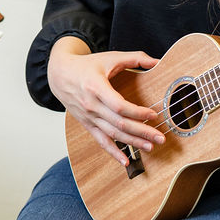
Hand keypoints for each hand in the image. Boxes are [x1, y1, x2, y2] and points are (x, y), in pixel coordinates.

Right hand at [48, 40, 164, 165]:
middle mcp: (91, 105)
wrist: (59, 75)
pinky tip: (125, 161)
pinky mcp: (87, 124)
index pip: (119, 106)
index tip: (154, 115)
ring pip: (113, 134)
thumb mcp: (109, 57)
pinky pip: (101, 141)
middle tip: (160, 137)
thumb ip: (134, 58)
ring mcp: (89, 117)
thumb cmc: (86, 66)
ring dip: (133, 142)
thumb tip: (156, 61)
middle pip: (119, 123)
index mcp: (96, 87)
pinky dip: (113, 152)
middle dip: (142, 132)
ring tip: (151, 146)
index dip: (137, 113)